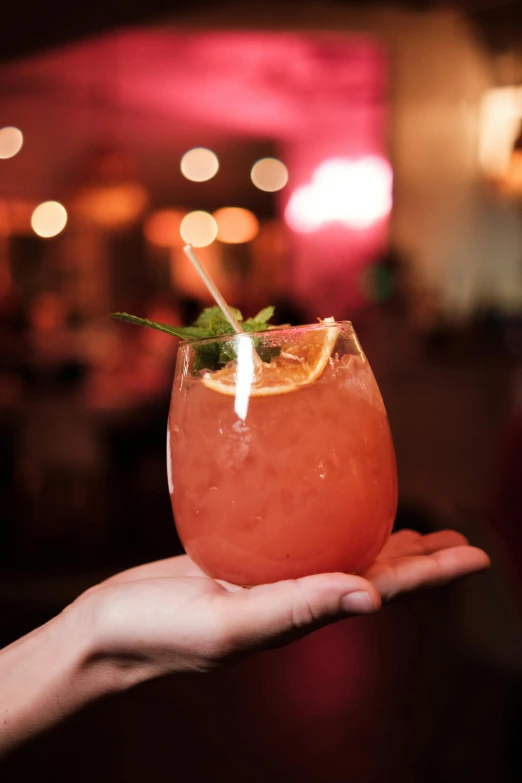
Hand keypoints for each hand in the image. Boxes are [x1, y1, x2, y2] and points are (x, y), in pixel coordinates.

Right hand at [78, 529, 488, 682]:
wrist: (105, 629)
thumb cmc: (157, 634)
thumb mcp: (226, 627)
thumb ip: (294, 610)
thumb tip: (371, 598)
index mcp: (297, 615)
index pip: (381, 589)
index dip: (432, 574)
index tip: (476, 555)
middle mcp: (292, 596)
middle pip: (372, 571)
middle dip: (421, 559)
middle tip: (461, 537)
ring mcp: (268, 578)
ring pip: (340, 553)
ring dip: (384, 543)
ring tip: (421, 530)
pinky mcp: (243, 559)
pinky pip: (300, 538)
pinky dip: (329, 523)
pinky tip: (336, 510)